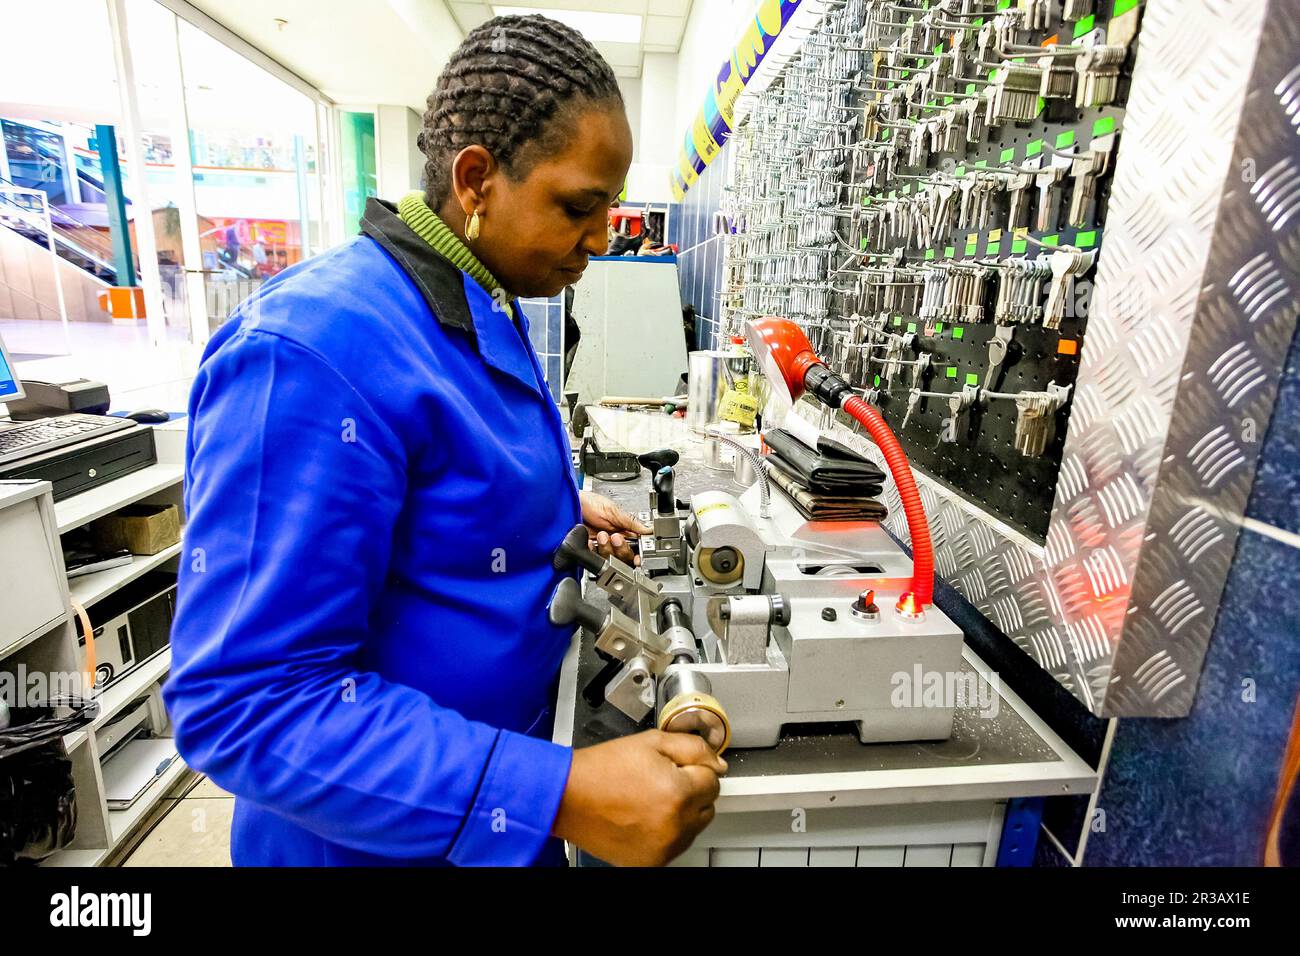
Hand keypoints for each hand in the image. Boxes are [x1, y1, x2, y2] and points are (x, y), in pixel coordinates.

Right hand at [552, 730, 725, 866]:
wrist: (568, 797)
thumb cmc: (603, 769)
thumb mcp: (652, 742)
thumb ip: (693, 749)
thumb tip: (718, 765)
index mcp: (678, 792)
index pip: (713, 780)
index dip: (694, 768)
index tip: (675, 766)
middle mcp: (675, 826)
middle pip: (707, 806)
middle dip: (691, 791)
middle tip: (661, 780)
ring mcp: (664, 848)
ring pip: (693, 827)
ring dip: (681, 813)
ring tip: (648, 798)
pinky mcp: (651, 862)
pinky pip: (675, 844)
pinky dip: (666, 832)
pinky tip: (643, 816)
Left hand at [580, 490, 650, 564]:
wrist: (570, 505)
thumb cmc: (588, 503)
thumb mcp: (613, 510)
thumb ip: (631, 522)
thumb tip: (649, 529)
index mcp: (624, 529)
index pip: (637, 546)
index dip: (638, 554)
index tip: (638, 557)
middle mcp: (614, 539)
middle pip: (625, 556)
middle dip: (621, 548)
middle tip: (615, 537)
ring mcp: (602, 546)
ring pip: (611, 559)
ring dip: (607, 548)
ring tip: (601, 535)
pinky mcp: (589, 550)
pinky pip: (594, 559)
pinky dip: (593, 551)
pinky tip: (590, 543)